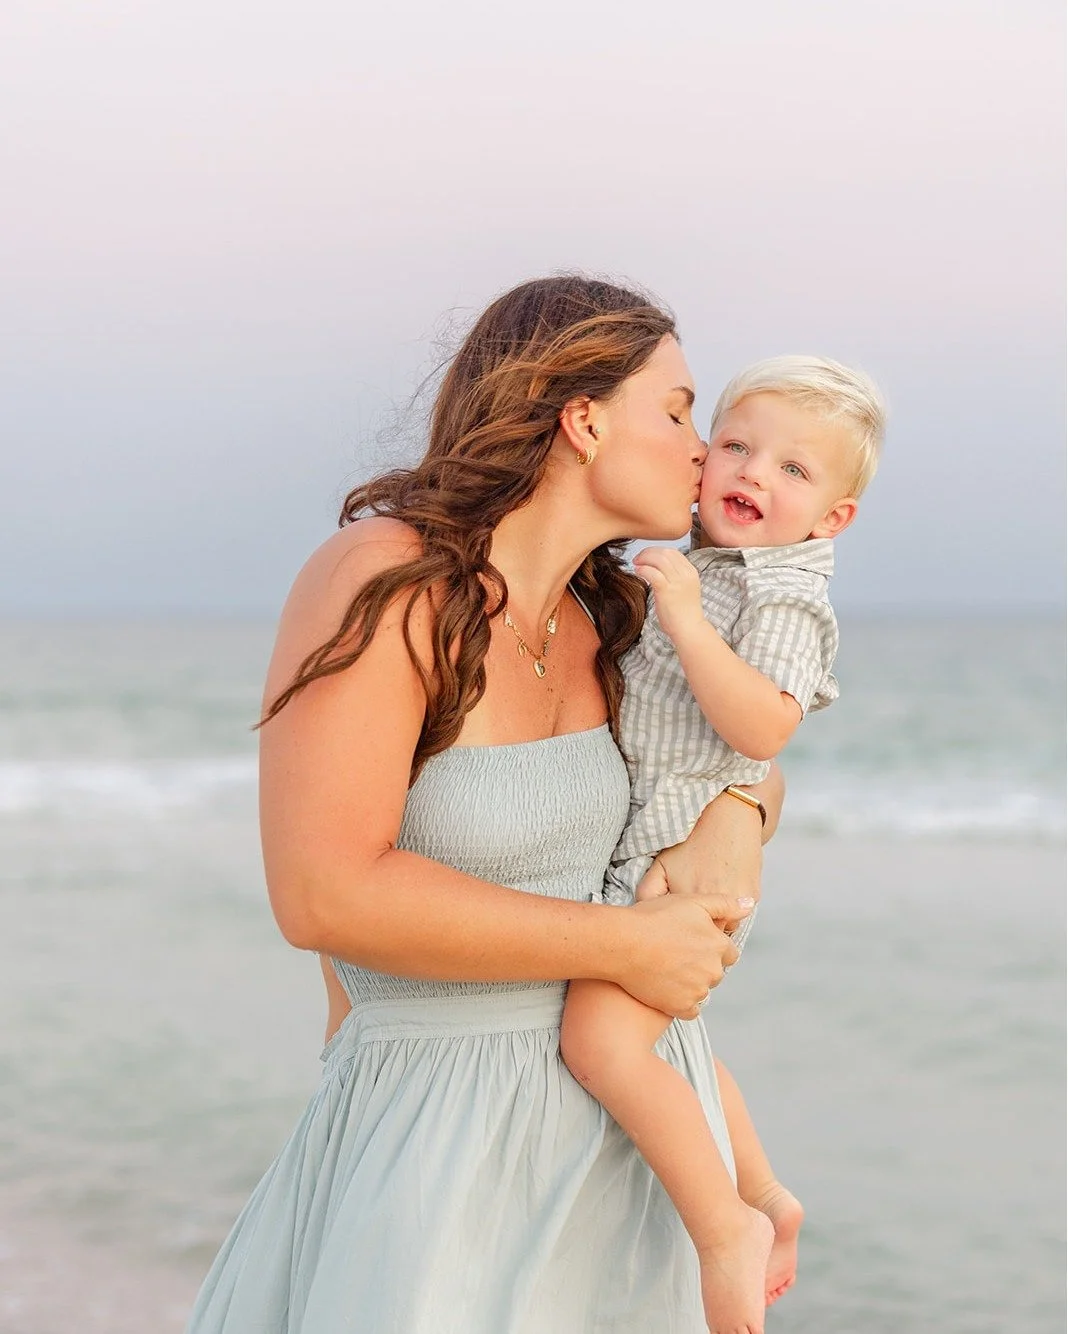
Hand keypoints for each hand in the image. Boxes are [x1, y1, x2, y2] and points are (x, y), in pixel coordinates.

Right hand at [612, 894, 750, 1018]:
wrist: (622, 944)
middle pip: (715, 972)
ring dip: (691, 983)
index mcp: (718, 945)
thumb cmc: (653, 918)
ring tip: (666, 968)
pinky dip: (681, 1002)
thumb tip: (749, 904)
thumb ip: (724, 904)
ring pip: (702, 990)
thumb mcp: (691, 901)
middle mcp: (713, 970)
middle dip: (702, 965)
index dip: (710, 946)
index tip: (690, 942)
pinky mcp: (681, 1007)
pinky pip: (690, 1010)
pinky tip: (665, 986)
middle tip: (675, 954)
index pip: (728, 952)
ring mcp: (697, 990)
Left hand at [633, 546, 706, 642]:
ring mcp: (677, 581)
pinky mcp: (667, 590)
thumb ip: (675, 577)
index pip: (673, 552)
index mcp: (691, 572)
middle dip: (648, 552)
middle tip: (638, 559)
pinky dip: (643, 569)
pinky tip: (638, 572)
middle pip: (665, 552)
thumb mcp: (684, 589)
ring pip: (658, 559)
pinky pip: (652, 573)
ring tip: (636, 564)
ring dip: (644, 559)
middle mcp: (686, 574)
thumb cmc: (683, 613)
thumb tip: (657, 568)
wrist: (688, 629)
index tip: (646, 556)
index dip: (657, 551)